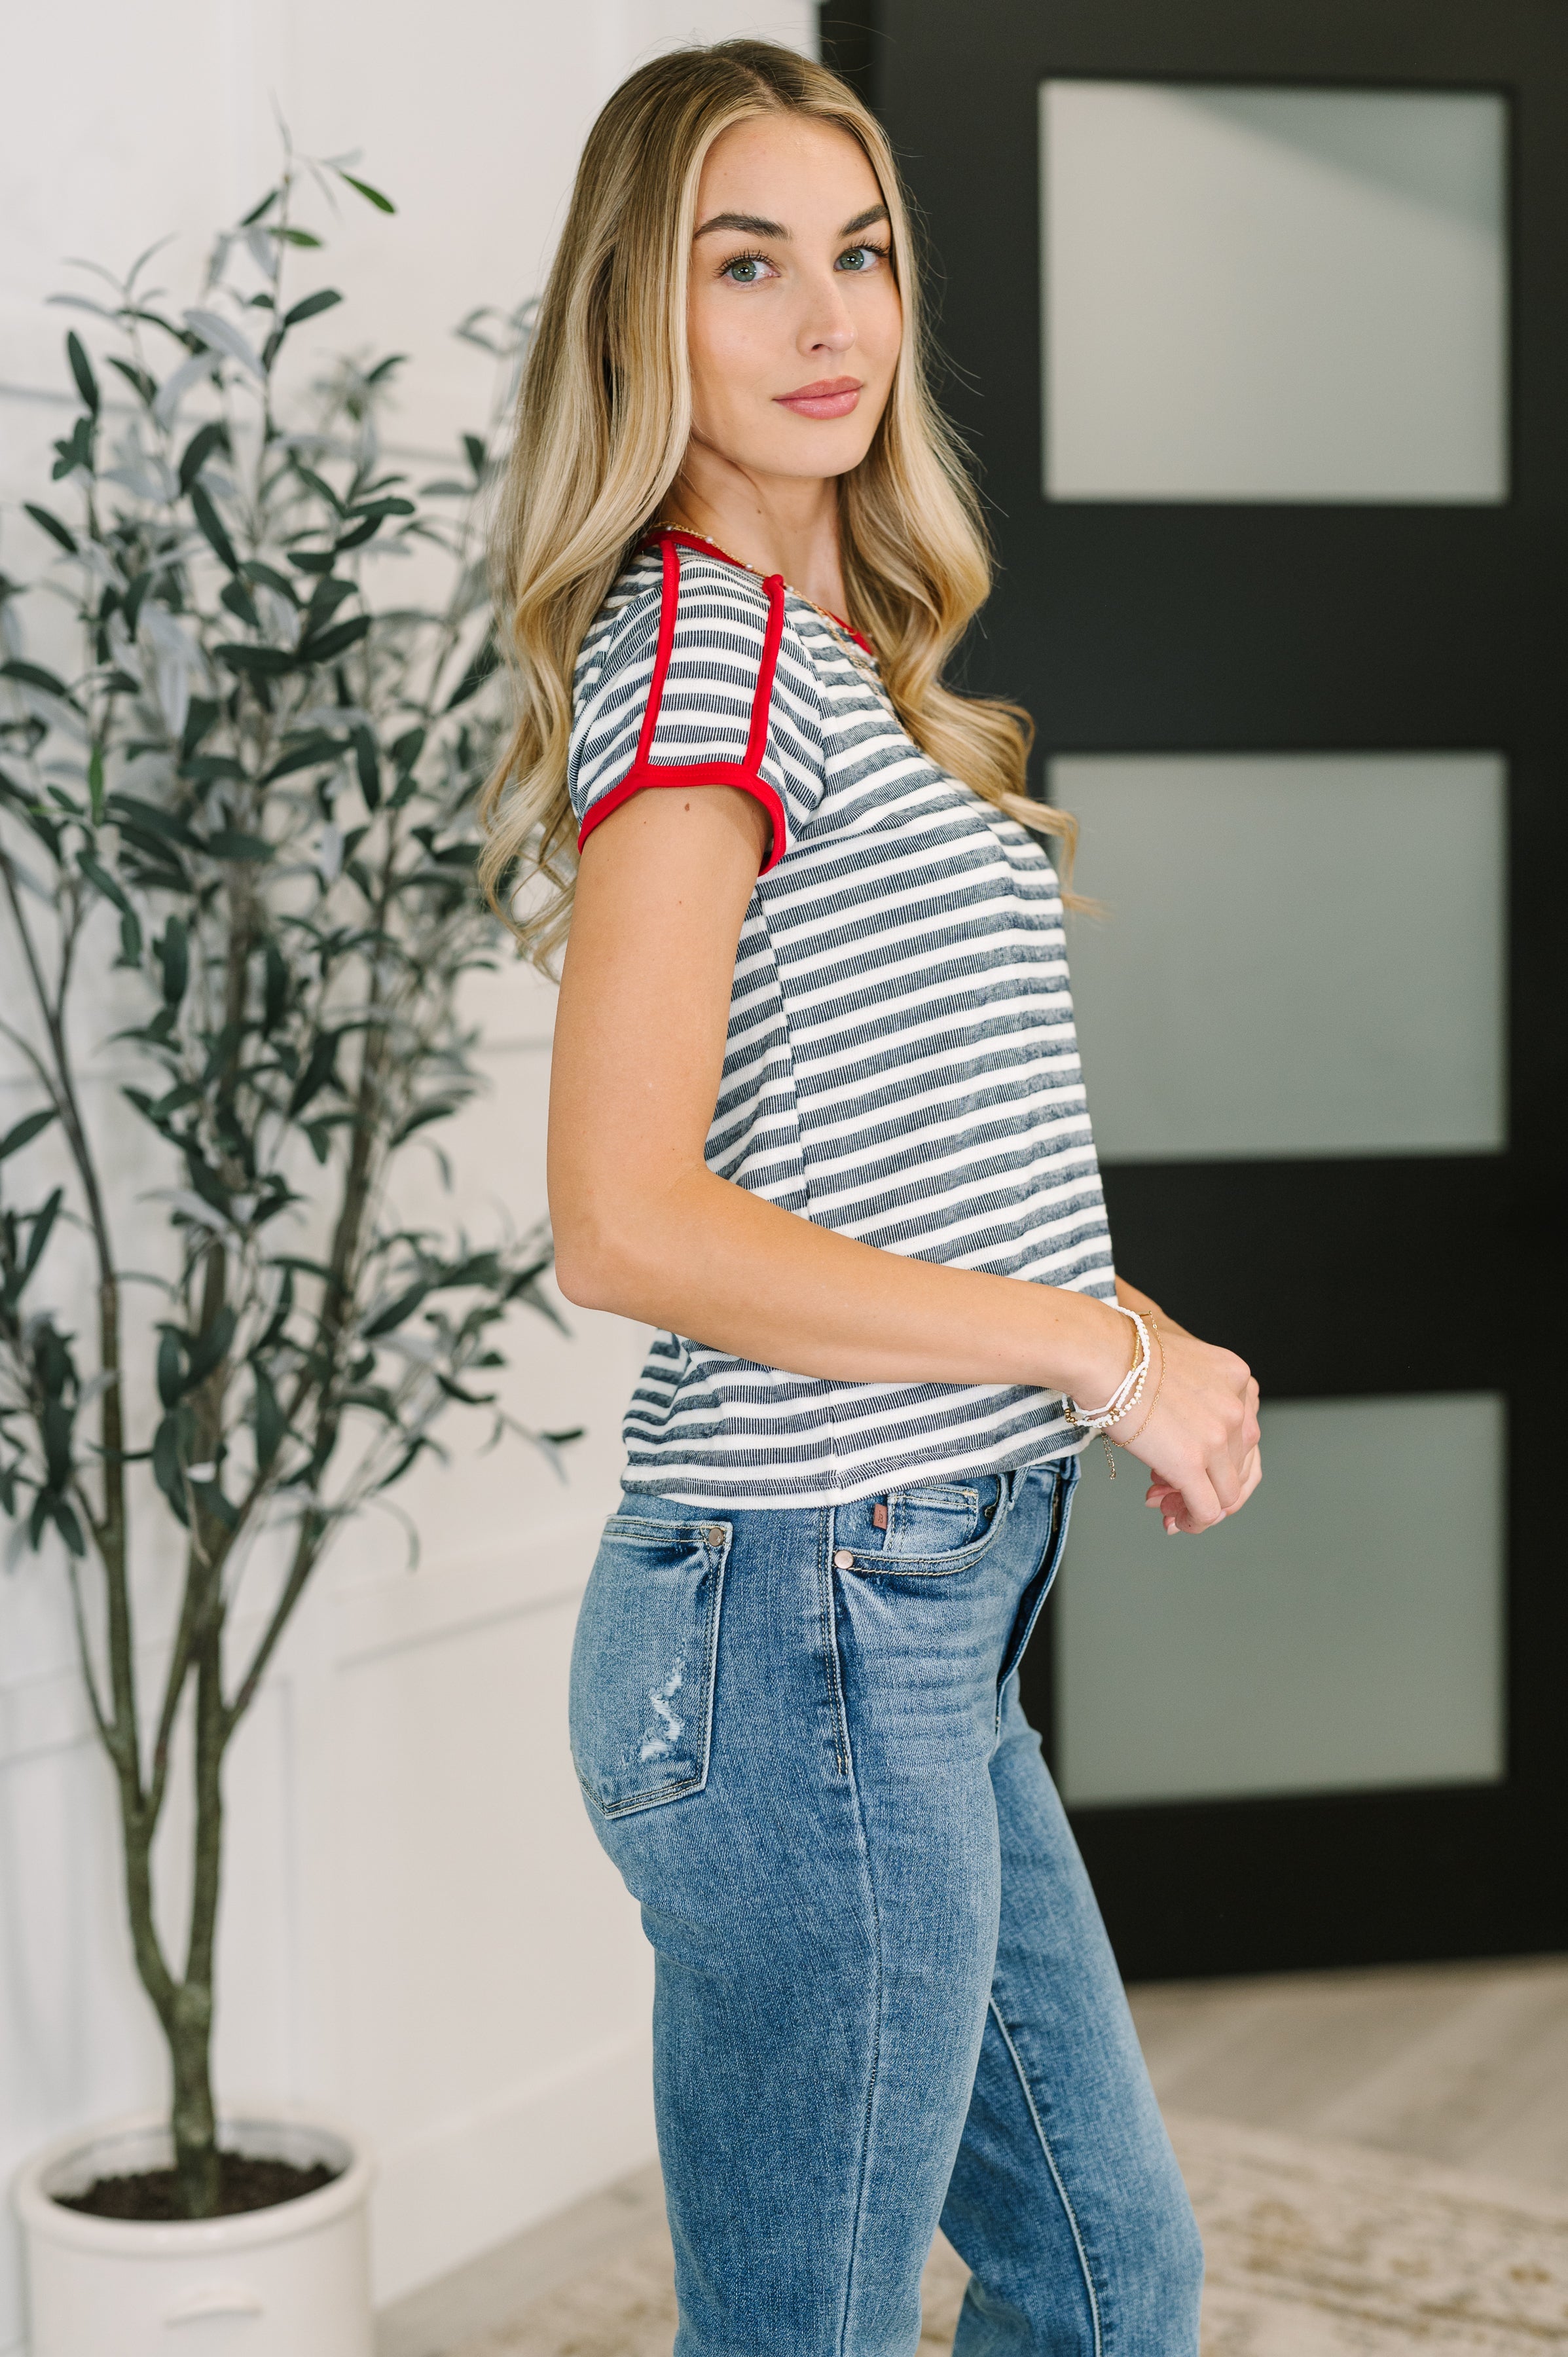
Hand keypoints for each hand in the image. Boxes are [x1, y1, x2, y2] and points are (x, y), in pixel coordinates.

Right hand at [1109, 1311, 1260, 1535]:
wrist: (1102, 1353)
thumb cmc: (1125, 1349)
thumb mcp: (1181, 1354)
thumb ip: (1195, 1383)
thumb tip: (1179, 1415)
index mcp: (1238, 1379)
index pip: (1247, 1435)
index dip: (1221, 1459)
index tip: (1195, 1467)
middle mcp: (1238, 1408)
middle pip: (1240, 1466)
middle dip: (1208, 1484)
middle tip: (1175, 1493)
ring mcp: (1218, 1437)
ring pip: (1227, 1493)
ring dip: (1198, 1505)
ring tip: (1168, 1507)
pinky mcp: (1192, 1463)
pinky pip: (1207, 1510)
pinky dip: (1193, 1522)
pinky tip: (1174, 1520)